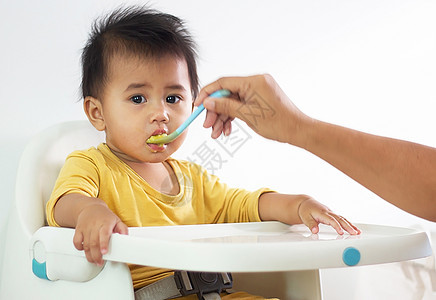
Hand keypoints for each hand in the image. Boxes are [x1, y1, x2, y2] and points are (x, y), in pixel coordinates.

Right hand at [73, 202, 127, 265]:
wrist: (90, 208)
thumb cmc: (105, 216)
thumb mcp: (117, 220)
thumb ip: (123, 229)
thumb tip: (125, 237)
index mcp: (106, 223)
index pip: (104, 234)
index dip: (104, 244)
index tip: (104, 252)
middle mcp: (95, 225)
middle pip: (94, 243)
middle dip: (96, 255)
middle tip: (99, 262)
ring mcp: (85, 227)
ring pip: (85, 244)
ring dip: (89, 255)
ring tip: (94, 260)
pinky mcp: (78, 230)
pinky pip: (76, 241)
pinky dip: (79, 248)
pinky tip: (85, 251)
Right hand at [195, 74, 310, 145]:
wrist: (298, 131)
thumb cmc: (278, 123)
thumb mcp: (248, 115)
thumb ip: (226, 106)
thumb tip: (208, 101)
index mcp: (254, 81)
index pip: (223, 82)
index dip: (207, 93)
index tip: (197, 105)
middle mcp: (256, 82)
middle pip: (227, 94)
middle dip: (216, 111)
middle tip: (208, 126)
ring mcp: (258, 91)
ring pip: (233, 102)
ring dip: (223, 118)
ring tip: (217, 133)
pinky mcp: (260, 99)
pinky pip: (241, 105)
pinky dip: (233, 117)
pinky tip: (227, 130)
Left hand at [298, 198, 359, 234]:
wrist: (306, 203)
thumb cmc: (306, 210)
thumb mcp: (305, 218)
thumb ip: (311, 224)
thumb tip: (315, 231)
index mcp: (322, 213)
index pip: (331, 220)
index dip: (337, 226)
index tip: (341, 232)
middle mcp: (329, 212)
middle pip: (340, 219)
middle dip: (348, 226)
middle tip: (354, 233)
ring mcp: (332, 213)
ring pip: (343, 219)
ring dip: (351, 225)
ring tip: (358, 232)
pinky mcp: (333, 215)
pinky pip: (342, 219)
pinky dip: (349, 223)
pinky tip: (354, 229)